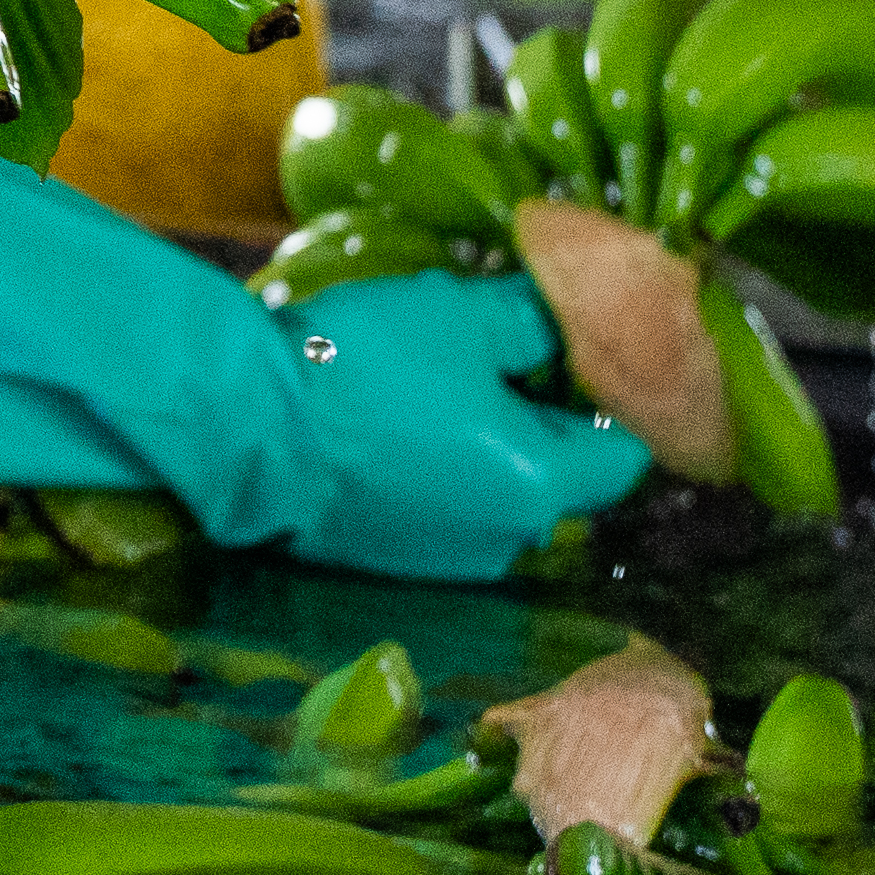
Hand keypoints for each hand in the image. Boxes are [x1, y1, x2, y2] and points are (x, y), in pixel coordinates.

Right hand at [0, 163, 646, 578]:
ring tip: (440, 385)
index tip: (580, 354)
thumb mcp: (460, 312)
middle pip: (562, 477)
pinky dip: (441, 473)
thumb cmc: (362, 363)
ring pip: (502, 494)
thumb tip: (574, 314)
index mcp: (540, 482)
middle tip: (503, 356)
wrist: (248, 427)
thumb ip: (534, 318)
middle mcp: (508, 539)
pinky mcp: (397, 562)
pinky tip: (397, 424)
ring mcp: (450, 561)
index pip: (625, 454)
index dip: (614, 398)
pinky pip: (448, 511)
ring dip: (489, 447)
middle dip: (544, 420)